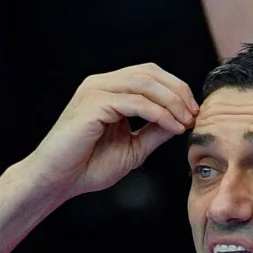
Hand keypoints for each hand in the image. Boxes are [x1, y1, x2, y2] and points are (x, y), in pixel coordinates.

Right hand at [26, 63, 199, 199]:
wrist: (58, 180)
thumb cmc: (88, 166)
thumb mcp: (134, 148)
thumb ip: (155, 132)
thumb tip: (181, 121)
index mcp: (109, 90)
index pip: (149, 75)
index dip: (175, 89)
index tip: (194, 112)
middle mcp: (101, 84)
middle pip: (150, 72)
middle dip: (178, 91)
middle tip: (195, 114)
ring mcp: (95, 91)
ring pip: (144, 82)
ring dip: (171, 101)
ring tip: (186, 121)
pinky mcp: (93, 104)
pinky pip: (134, 101)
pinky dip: (158, 113)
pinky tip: (172, 127)